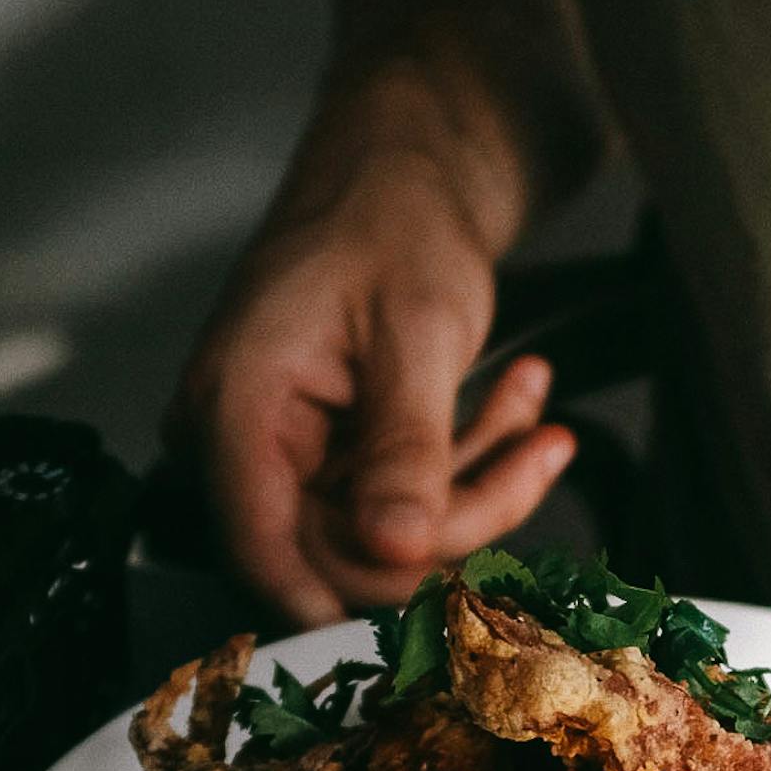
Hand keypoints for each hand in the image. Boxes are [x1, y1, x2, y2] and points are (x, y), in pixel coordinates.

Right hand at [174, 138, 573, 623]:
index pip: (267, 552)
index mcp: (235, 405)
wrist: (403, 172)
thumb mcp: (418, 330)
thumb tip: (395, 547)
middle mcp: (242, 441)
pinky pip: (399, 503)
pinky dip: (470, 465)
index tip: (452, 597)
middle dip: (455, 518)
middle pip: (342, 553)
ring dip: (479, 486)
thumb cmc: (394, 218)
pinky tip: (519, 405)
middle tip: (536, 453)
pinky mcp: (327, 457)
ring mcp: (284, 453)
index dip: (355, 592)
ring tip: (536, 412)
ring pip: (385, 536)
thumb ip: (405, 447)